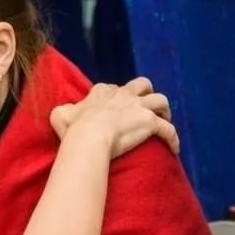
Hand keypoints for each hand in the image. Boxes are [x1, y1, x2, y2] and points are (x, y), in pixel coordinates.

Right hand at [49, 77, 179, 157]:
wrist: (89, 138)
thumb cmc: (73, 129)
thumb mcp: (60, 115)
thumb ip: (64, 111)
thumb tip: (63, 113)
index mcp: (102, 92)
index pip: (113, 88)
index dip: (116, 97)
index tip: (115, 109)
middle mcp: (123, 95)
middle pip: (142, 85)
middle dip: (146, 93)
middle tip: (145, 107)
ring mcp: (139, 107)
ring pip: (160, 101)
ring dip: (163, 111)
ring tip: (163, 121)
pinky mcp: (150, 122)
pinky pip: (168, 130)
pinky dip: (173, 138)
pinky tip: (174, 149)